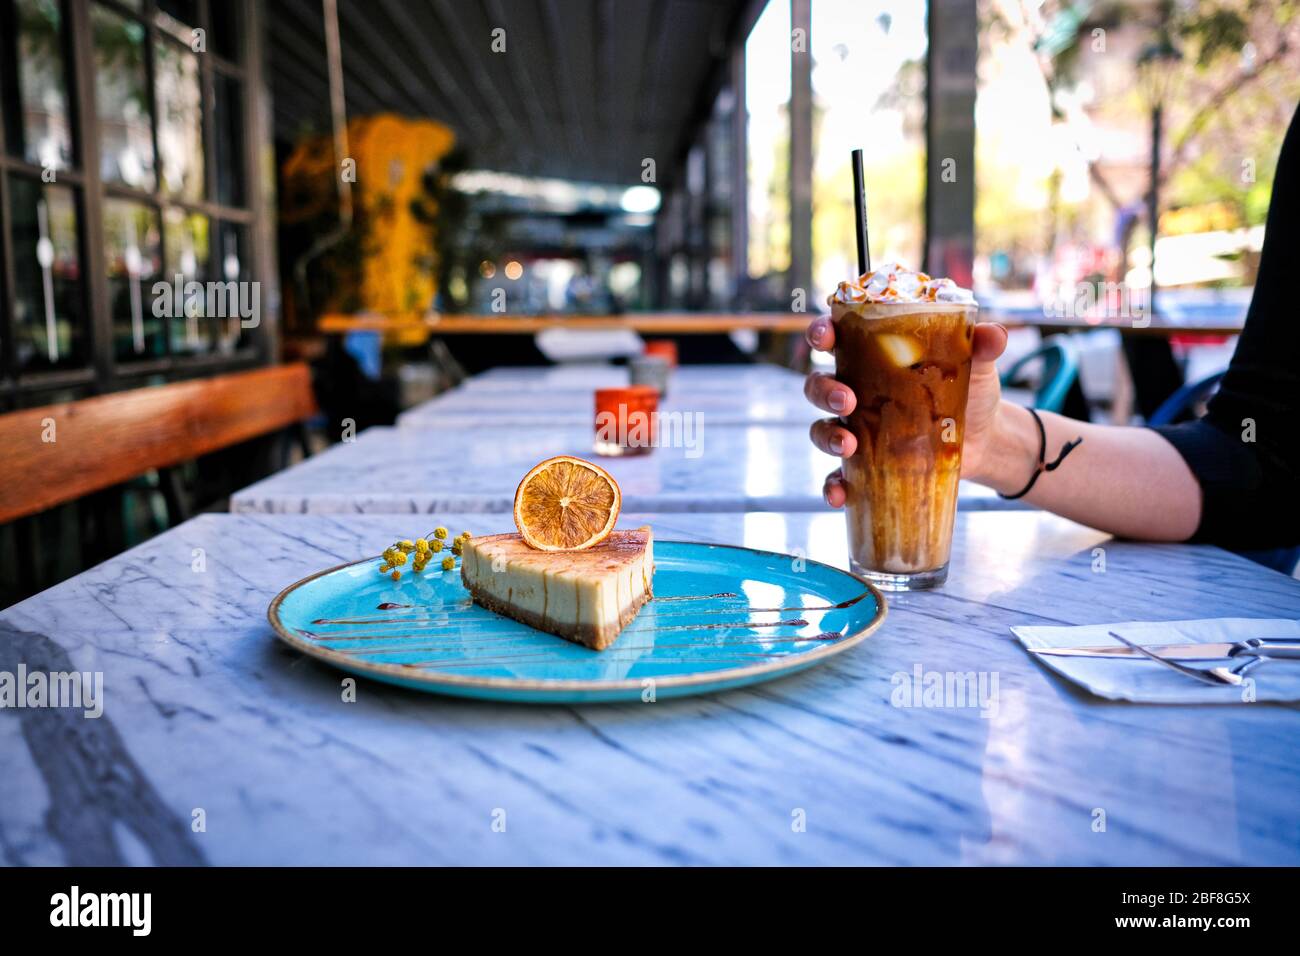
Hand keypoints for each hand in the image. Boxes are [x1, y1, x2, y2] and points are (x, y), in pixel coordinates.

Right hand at [804, 315, 1009, 506]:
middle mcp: (857, 390)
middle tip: (846, 400)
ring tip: (848, 445)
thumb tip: (994, 335)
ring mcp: (859, 429)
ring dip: (825, 436)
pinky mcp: (867, 464)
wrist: (986, 439)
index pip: (836, 338)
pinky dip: (831, 485)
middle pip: (819, 385)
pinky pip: (837, 475)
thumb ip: (980, 346)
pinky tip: (839, 495)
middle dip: (823, 390)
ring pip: (821, 428)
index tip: (824, 337)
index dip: (821, 333)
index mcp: (874, 357)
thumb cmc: (972, 391)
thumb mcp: (976, 365)